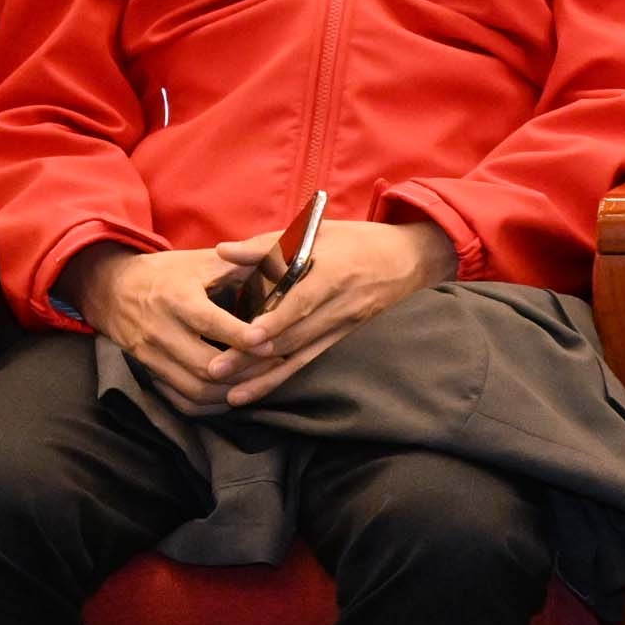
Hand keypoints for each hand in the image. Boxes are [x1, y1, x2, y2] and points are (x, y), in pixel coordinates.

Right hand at [61, 245, 262, 413]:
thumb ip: (243, 262)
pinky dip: (208, 404)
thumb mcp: (203, 260)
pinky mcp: (148, 371)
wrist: (113, 288)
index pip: (210, 323)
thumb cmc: (169, 272)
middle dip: (245, 370)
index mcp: (176, 298)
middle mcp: (160, 330)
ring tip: (262, 380)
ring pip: (194, 388)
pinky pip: (180, 399)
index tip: (270, 344)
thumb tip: (285, 265)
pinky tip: (234, 395)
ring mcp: (151, 356)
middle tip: (278, 363)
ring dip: (231, 391)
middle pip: (204, 365)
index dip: (240, 337)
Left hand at [220, 218, 456, 405]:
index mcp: (335, 272)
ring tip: (228, 392)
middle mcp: (341, 304)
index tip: (248, 337)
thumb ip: (267, 245)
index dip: (276, 320)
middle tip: (215, 369)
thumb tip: (222, 251)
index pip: (303, 300)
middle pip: (294, 334)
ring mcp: (344, 325)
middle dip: (254, 355)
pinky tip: (254, 392)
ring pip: (299, 354)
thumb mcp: (317, 232)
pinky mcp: (342, 338)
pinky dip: (280, 379)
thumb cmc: (358, 240)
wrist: (410, 260)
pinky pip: (308, 361)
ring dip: (263, 374)